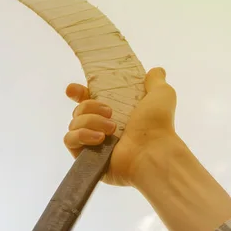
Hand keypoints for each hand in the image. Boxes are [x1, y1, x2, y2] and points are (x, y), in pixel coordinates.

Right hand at [64, 67, 178, 185]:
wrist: (152, 152)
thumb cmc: (158, 125)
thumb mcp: (161, 95)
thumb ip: (156, 81)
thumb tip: (157, 70)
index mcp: (116, 114)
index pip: (88, 99)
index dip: (79, 93)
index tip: (75, 90)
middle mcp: (103, 128)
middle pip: (79, 109)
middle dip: (90, 106)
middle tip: (110, 112)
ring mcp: (93, 144)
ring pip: (74, 123)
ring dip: (91, 121)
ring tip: (112, 129)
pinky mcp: (86, 159)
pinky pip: (70, 140)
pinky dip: (81, 135)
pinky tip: (100, 139)